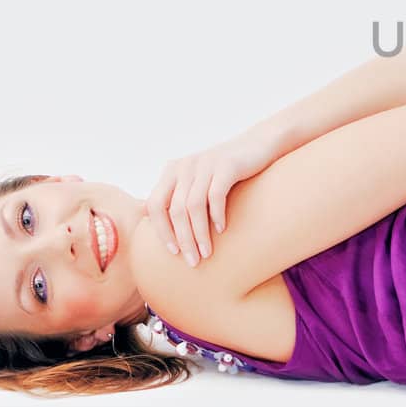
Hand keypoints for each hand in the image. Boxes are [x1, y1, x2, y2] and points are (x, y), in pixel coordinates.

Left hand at [144, 127, 279, 266]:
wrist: (258, 145)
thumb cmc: (226, 171)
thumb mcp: (196, 180)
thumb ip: (176, 194)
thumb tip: (146, 215)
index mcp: (172, 171)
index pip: (155, 206)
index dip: (161, 231)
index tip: (173, 252)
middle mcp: (184, 165)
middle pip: (175, 210)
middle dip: (183, 239)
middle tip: (193, 261)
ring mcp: (205, 163)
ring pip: (194, 206)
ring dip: (199, 233)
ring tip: (207, 252)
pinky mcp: (226, 165)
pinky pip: (216, 195)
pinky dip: (217, 215)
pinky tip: (222, 230)